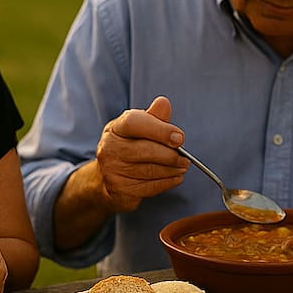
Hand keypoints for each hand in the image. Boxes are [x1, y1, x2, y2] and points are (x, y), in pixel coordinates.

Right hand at [93, 96, 186, 213]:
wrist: (107, 179)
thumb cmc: (130, 147)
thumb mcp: (140, 129)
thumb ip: (154, 117)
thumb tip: (164, 103)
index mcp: (115, 128)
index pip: (134, 123)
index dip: (159, 130)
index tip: (180, 138)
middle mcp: (109, 148)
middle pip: (145, 150)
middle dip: (170, 155)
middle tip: (186, 158)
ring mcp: (112, 170)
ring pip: (150, 171)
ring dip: (172, 170)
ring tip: (183, 166)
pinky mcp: (119, 189)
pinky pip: (150, 187)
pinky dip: (167, 182)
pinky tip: (175, 177)